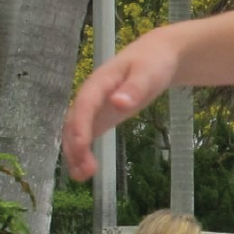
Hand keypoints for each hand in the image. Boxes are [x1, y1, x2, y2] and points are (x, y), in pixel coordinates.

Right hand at [62, 29, 180, 179]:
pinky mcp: (100, 117)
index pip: (85, 104)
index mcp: (100, 82)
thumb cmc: (153, 62)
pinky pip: (86, 135)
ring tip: (82, 177)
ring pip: (76, 131)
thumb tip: (118, 103)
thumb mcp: (148, 72)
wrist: (158, 56)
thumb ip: (134, 88)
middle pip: (75, 121)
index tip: (82, 145)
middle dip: (76, 145)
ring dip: (75, 153)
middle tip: (85, 171)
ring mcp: (94, 107)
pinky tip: (84, 172)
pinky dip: (82, 152)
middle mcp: (90, 96)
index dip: (81, 124)